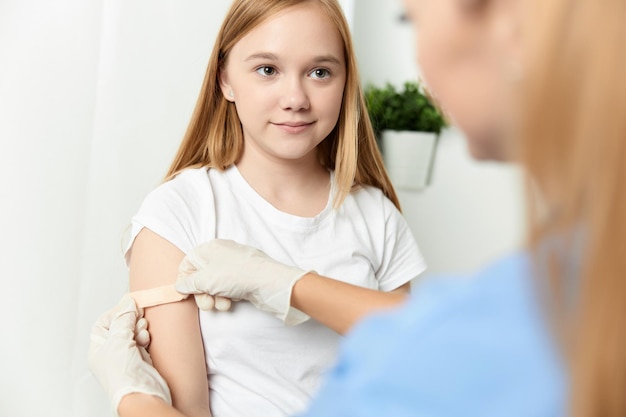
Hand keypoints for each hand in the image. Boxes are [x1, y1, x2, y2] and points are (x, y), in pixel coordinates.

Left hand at [88, 295, 171, 415]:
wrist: (142, 394)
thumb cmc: (123, 375)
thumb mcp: (118, 340)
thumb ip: (123, 318)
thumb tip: (128, 303)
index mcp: (98, 350)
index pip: (103, 324)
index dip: (116, 313)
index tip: (129, 307)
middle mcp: (111, 353)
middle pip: (121, 326)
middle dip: (130, 321)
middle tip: (137, 319)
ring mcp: (127, 357)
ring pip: (134, 333)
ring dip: (139, 329)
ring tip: (142, 333)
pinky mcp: (142, 360)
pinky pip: (144, 342)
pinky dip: (146, 337)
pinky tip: (147, 339)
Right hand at [176, 239, 310, 324]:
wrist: (268, 282)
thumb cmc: (236, 275)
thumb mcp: (205, 279)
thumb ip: (189, 283)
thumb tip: (181, 285)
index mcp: (209, 248)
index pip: (187, 264)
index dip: (186, 281)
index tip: (188, 294)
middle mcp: (221, 254)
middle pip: (201, 277)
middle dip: (202, 294)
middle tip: (208, 304)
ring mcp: (233, 265)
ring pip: (215, 285)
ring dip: (216, 297)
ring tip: (224, 303)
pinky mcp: (244, 276)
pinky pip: (228, 288)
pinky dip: (228, 295)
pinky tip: (235, 299)